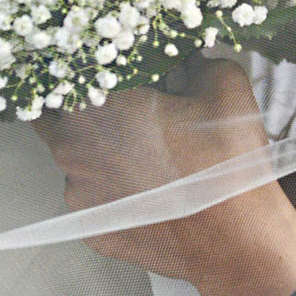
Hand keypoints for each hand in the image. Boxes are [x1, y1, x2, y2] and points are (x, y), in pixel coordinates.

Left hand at [33, 59, 295, 295]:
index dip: (77, 70)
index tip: (101, 70)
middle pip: (57, 120)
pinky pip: (95, 200)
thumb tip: (183, 54)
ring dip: (102, 153)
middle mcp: (72, 152)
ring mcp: (79, 198)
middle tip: (124, 109)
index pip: (58, 75)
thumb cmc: (225, 161)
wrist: (238, 240)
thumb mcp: (223, 86)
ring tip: (149, 155)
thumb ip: (194, 58)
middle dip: (82, 111)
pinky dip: (114, 191)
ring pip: (78, 162)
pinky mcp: (93, 232)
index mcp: (94, 108)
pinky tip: (151, 189)